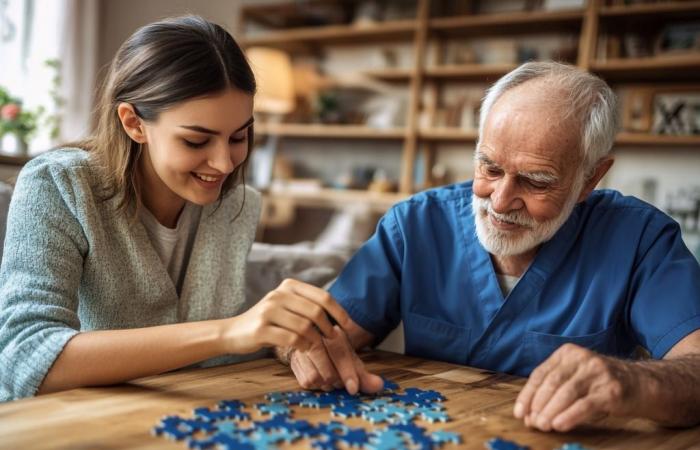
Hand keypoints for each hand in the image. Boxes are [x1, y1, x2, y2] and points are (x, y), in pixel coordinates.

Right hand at [222, 279, 350, 354]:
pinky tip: (305, 351)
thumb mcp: (286, 307)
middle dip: (329, 330)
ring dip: (317, 343)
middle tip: (334, 342)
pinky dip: (303, 348)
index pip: (322, 296)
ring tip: (319, 350)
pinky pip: (292, 339)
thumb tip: (339, 318)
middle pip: (316, 312)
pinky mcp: (261, 329)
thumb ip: (307, 307)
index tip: (348, 326)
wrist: (232, 332)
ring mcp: (268, 311)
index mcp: (289, 286)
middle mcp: (279, 294)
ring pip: (305, 327)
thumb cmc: (267, 323)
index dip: (339, 311)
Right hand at [290, 325, 383, 394]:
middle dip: (338, 381)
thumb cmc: (335, 354)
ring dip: (327, 384)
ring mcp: (303, 349)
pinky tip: (320, 379)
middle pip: (328, 371)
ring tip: (331, 379)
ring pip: (316, 378)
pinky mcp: (294, 361)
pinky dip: (316, 385)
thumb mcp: (352, 361)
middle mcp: (316, 337)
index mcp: (334, 332)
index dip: (348, 372)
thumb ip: (365, 375)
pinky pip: (307, 382)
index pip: (340, 352)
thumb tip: (379, 386)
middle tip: (341, 381)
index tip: (353, 388)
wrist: (312, 343)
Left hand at [513, 343, 639, 431]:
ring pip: (566, 392)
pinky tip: (560, 425)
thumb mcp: (576, 379)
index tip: (519, 412)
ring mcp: (597, 372)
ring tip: (542, 425)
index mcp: (567, 353)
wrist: (642, 384)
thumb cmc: (601, 385)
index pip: (540, 374)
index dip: (527, 395)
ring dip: (551, 411)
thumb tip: (529, 415)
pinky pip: (585, 404)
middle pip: (551, 382)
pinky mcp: (611, 390)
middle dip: (538, 405)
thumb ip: (553, 391)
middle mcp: (581, 358)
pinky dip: (569, 416)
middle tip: (532, 422)